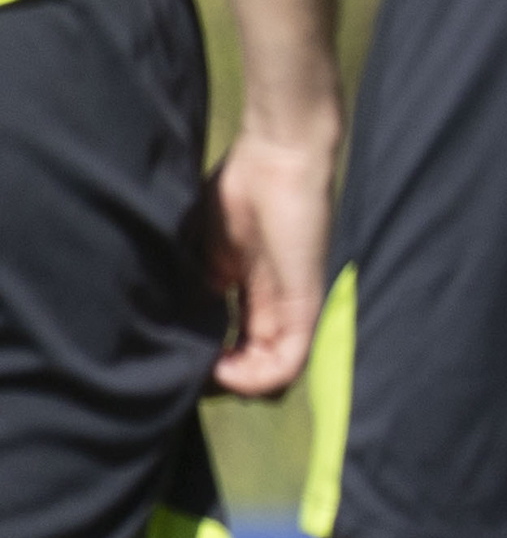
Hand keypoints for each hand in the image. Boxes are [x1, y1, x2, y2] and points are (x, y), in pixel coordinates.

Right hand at [203, 127, 337, 399]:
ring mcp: (293, 302)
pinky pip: (292, 357)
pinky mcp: (304, 299)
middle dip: (224, 379)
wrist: (277, 154)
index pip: (239, 343)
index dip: (210, 361)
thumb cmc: (239, 189)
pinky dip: (258, 377)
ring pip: (278, 370)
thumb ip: (196, 281)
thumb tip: (171, 320)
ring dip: (239, 383)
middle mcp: (276, 302)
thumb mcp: (203, 246)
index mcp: (252, 290)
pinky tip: (225, 370)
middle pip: (259, 363)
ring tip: (210, 374)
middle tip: (193, 374)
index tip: (180, 359)